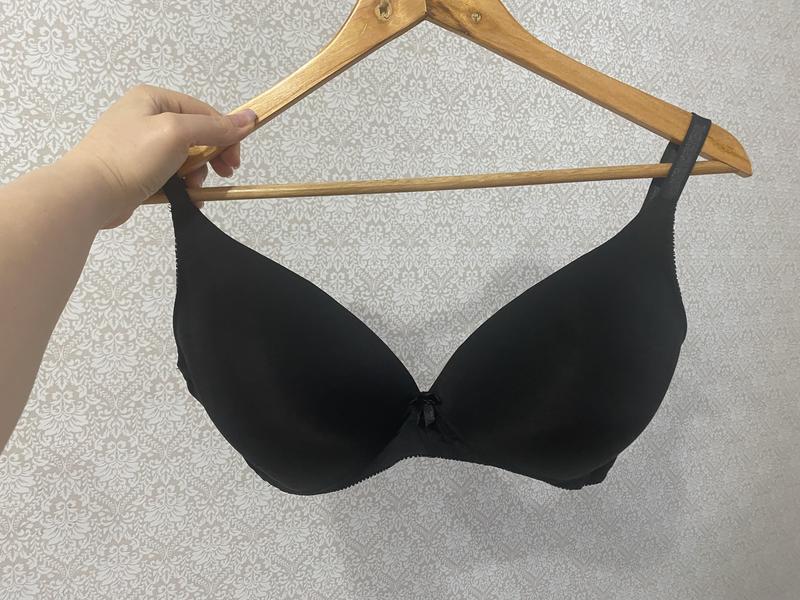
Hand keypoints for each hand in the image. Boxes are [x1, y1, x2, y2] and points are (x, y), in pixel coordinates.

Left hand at [62, 83, 257, 228]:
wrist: (89, 194)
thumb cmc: (130, 157)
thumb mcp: (177, 134)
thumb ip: (215, 126)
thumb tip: (251, 117)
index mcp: (153, 99)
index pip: (203, 112)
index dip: (225, 134)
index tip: (234, 161)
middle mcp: (146, 117)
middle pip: (196, 134)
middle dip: (211, 156)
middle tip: (224, 174)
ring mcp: (140, 145)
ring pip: (185, 157)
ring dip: (197, 174)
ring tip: (194, 189)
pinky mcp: (137, 170)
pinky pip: (170, 174)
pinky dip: (183, 186)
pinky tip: (188, 197)